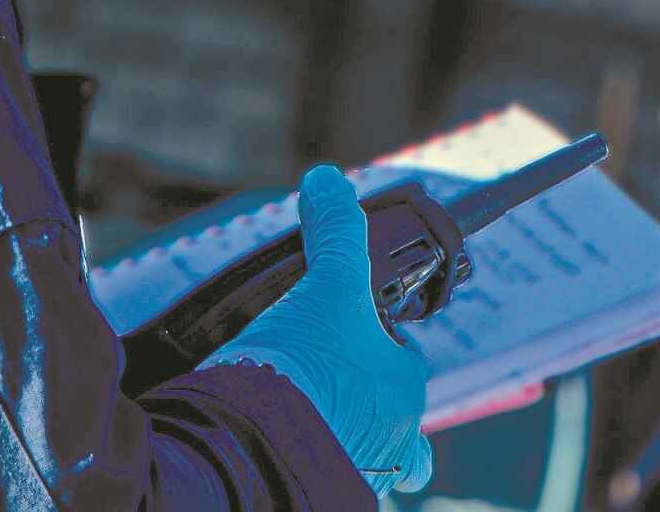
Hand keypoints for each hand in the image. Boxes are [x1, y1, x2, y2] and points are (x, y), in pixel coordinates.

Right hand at [203, 165, 433, 493]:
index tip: (341, 335)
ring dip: (338, 433)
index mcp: (404, 388)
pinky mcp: (320, 496)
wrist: (255, 449)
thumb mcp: (325, 285)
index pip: (404, 361)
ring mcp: (359, 475)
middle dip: (360, 398)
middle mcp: (394, 441)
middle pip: (390, 417)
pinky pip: (326, 481)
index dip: (376, 343)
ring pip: (364, 454)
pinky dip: (310, 461)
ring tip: (297, 414)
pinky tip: (280, 444)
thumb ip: (334, 233)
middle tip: (316, 377)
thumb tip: (328, 180)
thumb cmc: (305, 368)